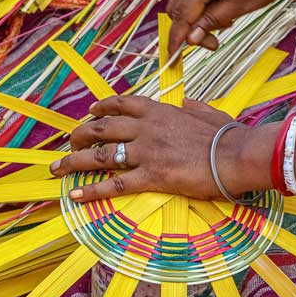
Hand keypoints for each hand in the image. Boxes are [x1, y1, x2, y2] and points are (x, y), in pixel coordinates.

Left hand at [49, 96, 273, 200]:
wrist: (237, 155)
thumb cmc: (227, 136)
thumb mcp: (208, 113)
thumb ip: (193, 107)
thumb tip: (187, 101)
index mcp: (160, 111)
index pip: (122, 103)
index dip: (101, 107)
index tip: (90, 112)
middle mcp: (147, 128)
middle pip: (102, 128)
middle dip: (80, 135)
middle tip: (68, 144)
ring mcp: (147, 152)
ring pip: (101, 155)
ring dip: (75, 161)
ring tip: (58, 169)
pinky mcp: (152, 176)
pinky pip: (115, 184)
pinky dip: (93, 189)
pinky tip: (75, 195)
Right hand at [167, 0, 295, 52]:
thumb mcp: (242, 5)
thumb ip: (213, 21)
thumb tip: (191, 38)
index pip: (182, 14)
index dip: (176, 38)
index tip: (172, 58)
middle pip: (177, 9)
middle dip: (189, 30)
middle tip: (213, 43)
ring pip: (183, 2)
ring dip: (195, 19)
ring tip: (223, 24)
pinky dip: (201, 7)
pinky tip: (220, 11)